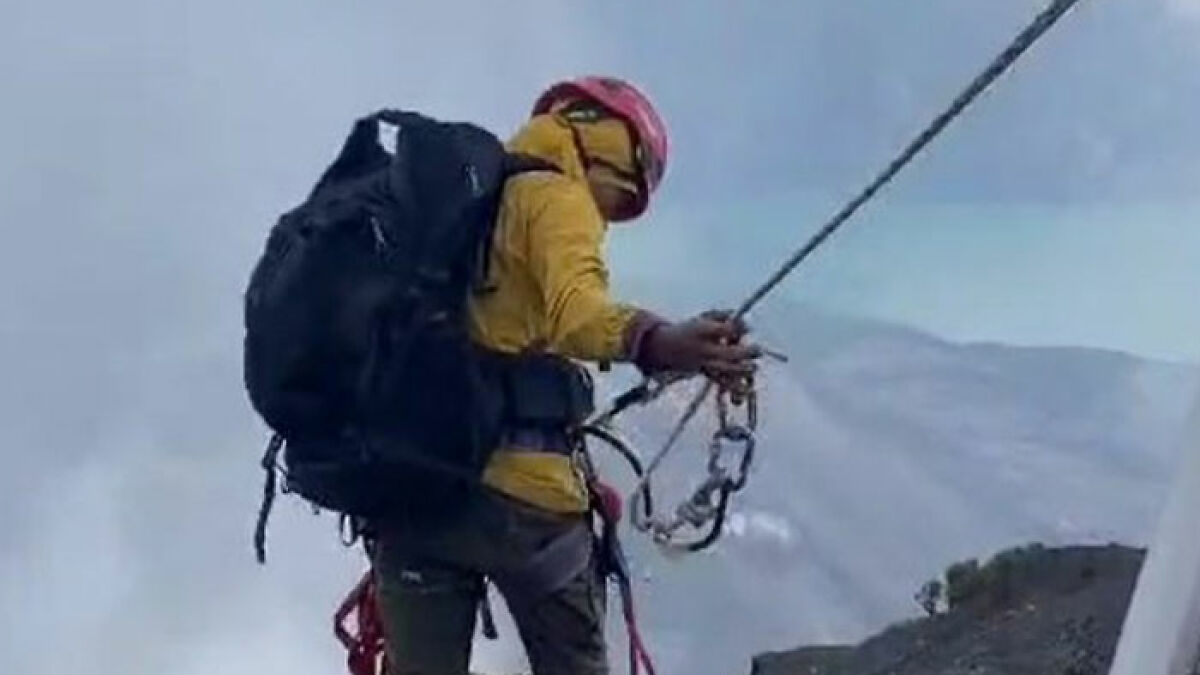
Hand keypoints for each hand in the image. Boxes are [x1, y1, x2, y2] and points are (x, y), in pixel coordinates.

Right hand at [642, 309, 761, 379]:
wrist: (664, 347)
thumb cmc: (690, 329)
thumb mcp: (704, 317)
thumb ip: (723, 315)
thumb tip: (743, 320)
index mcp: (702, 331)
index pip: (724, 330)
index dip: (739, 329)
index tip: (748, 328)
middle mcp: (703, 348)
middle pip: (727, 353)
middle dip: (745, 353)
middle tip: (757, 350)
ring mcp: (704, 363)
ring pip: (725, 370)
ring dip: (741, 371)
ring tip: (753, 368)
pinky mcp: (706, 374)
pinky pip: (722, 383)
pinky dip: (735, 388)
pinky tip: (748, 391)